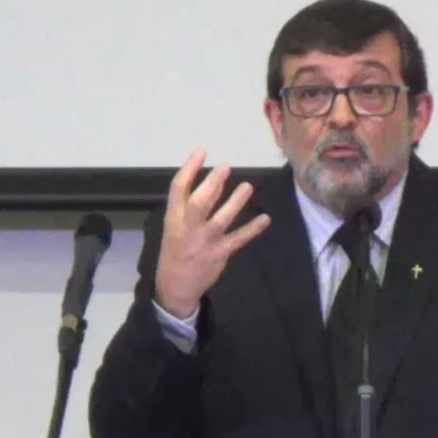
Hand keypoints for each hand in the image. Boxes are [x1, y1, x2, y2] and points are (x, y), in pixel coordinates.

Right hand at [154, 149, 271, 317]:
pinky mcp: (220, 254)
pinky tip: (265, 218)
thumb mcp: (172, 227)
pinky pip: (239, 239)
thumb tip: (207, 182)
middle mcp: (188, 228)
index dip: (189, 168)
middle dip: (212, 184)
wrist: (175, 286)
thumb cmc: (176, 250)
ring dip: (235, 202)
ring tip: (247, 186)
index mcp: (173, 218)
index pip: (178, 189)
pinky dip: (253, 229)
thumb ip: (185, 207)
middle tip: (226, 168)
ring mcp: (205, 241)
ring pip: (221, 219)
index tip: (202, 152)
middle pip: (200, 202)